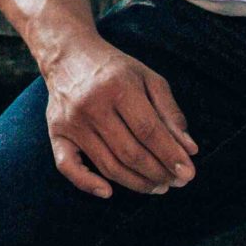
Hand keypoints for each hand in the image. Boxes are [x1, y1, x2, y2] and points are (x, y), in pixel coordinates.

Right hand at [42, 37, 196, 198]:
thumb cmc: (115, 69)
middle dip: (158, 173)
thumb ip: (170, 112)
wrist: (67, 54)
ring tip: (158, 187)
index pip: (148, 131)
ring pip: (108, 165)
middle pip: (130, 152)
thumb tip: (189, 149)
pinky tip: (108, 192)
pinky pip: (67, 166)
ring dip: (137, 183)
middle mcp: (91, 104)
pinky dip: (87, 183)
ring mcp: (71, 121)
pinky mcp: (56, 132)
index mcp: (117, 85)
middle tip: (177, 183)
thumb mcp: (148, 78)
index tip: (188, 173)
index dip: (170, 155)